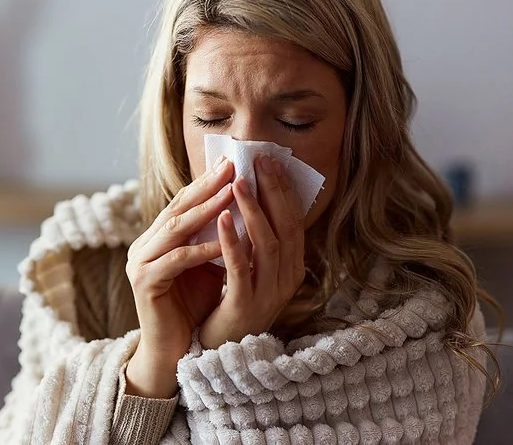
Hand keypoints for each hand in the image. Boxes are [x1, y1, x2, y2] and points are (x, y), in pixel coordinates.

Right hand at [125, 156, 233, 397]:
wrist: (175, 350)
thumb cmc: (195, 306)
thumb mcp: (210, 264)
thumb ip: (217, 237)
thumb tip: (247, 205)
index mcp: (157, 238)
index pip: (184, 202)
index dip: (207, 182)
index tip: (232, 162)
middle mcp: (144, 245)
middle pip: (178, 208)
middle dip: (208, 186)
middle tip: (232, 165)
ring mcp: (141, 263)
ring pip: (176, 228)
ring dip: (207, 209)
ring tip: (233, 192)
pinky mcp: (144, 283)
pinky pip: (177, 260)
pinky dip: (202, 249)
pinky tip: (225, 240)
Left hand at [199, 155, 305, 349]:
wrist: (218, 351)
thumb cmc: (231, 303)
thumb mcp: (252, 268)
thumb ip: (256, 238)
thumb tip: (249, 192)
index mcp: (291, 268)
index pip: (293, 222)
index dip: (283, 191)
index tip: (270, 161)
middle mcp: (287, 279)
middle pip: (285, 227)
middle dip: (273, 192)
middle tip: (260, 161)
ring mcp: (269, 293)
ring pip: (267, 244)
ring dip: (253, 210)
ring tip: (239, 182)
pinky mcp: (246, 305)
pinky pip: (241, 267)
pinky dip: (233, 241)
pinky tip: (221, 218)